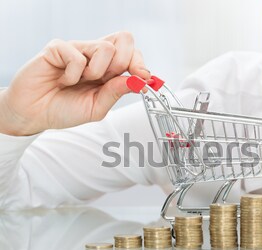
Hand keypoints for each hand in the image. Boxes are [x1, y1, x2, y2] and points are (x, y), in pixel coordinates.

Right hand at [0, 31, 150, 135]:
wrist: (34, 115)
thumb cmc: (64, 109)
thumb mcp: (97, 107)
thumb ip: (116, 93)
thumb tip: (138, 81)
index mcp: (107, 69)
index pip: (132, 52)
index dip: (140, 63)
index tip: (143, 77)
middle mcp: (95, 55)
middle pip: (124, 39)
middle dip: (124, 62)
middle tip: (109, 79)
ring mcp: (77, 49)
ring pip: (105, 47)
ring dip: (97, 72)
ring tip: (80, 82)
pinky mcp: (58, 48)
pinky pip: (77, 55)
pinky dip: (73, 74)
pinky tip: (63, 80)